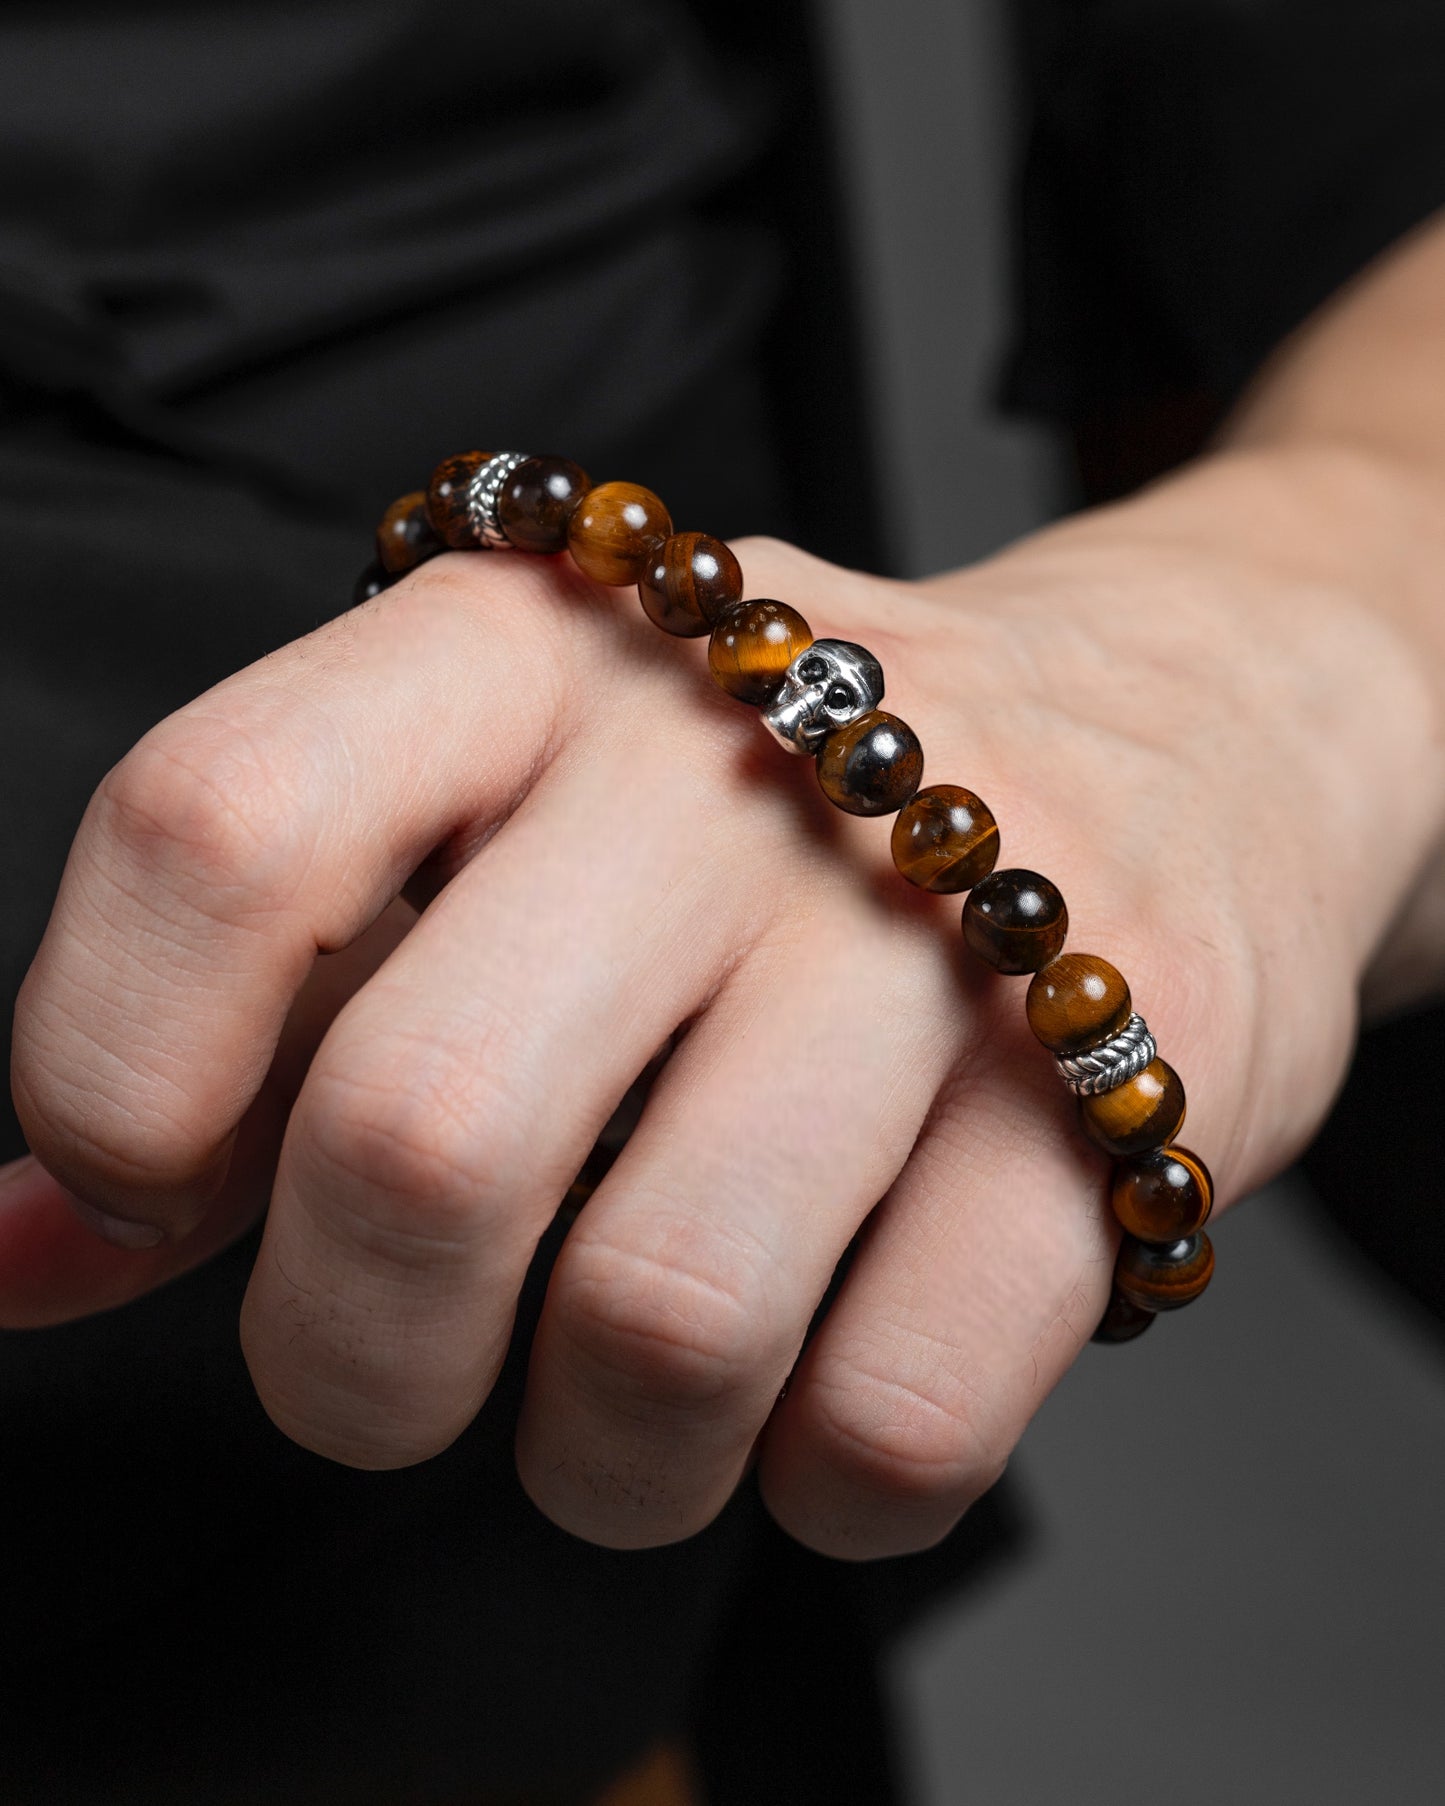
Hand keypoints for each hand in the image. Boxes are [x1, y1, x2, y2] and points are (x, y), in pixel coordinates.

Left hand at [4, 445, 1435, 1556]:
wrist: (1181, 736)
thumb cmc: (775, 815)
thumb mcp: (497, 820)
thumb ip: (247, 1025)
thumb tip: (19, 1247)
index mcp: (519, 653)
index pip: (214, 831)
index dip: (117, 1069)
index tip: (163, 1182)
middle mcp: (726, 752)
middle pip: (416, 1139)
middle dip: (354, 1360)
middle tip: (403, 1356)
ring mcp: (946, 916)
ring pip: (661, 1323)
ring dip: (598, 1457)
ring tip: (629, 1393)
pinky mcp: (1135, 1080)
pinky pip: (896, 1417)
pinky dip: (819, 1480)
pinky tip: (824, 1381)